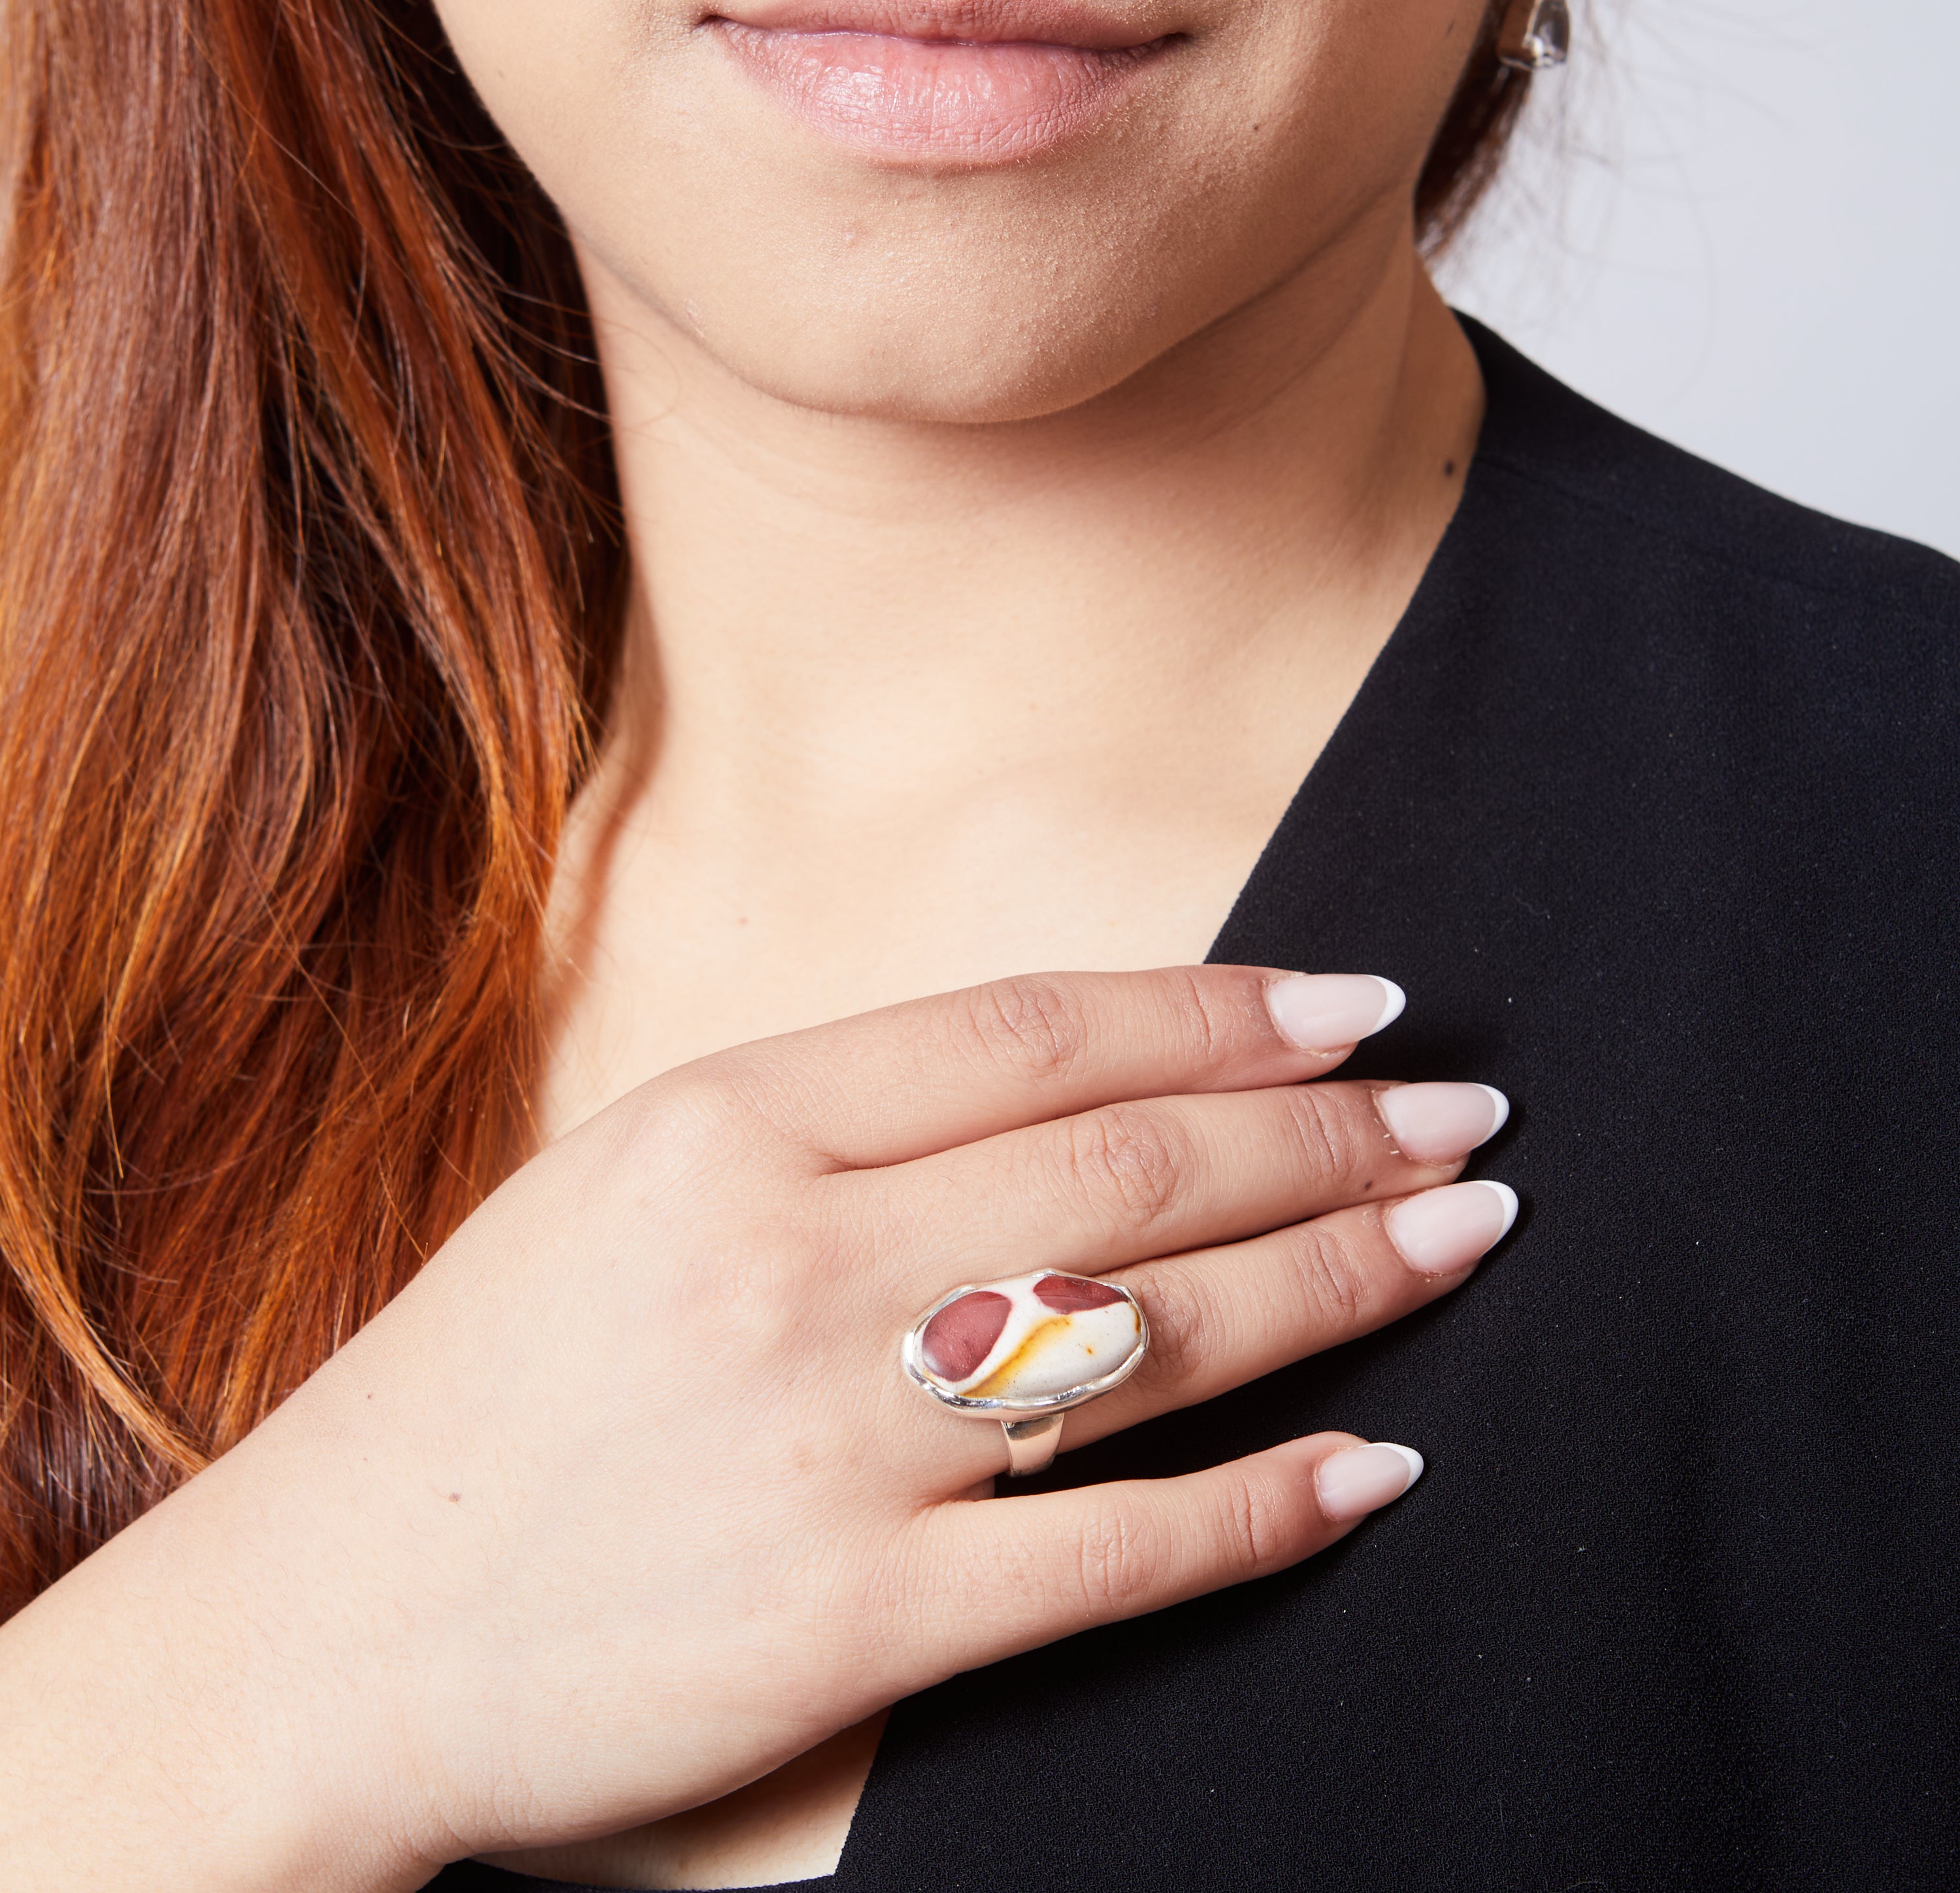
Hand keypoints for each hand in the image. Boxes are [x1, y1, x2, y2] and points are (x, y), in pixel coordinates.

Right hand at [0, 967, 1515, 1891]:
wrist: (324, 1622)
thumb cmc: (484, 1383)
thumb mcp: (626, 1179)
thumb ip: (829, 1122)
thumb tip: (1065, 1091)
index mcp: (726, 1123)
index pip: (1035, 1033)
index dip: (1220, 1011)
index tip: (1355, 1006)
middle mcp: (792, 1260)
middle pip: (1127, 1165)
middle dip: (1323, 1131)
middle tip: (1463, 1110)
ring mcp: (828, 1441)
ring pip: (1154, 1334)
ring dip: (1337, 1274)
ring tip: (1463, 1227)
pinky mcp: (851, 1623)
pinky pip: (1112, 1553)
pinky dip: (1262, 1507)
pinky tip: (1372, 1464)